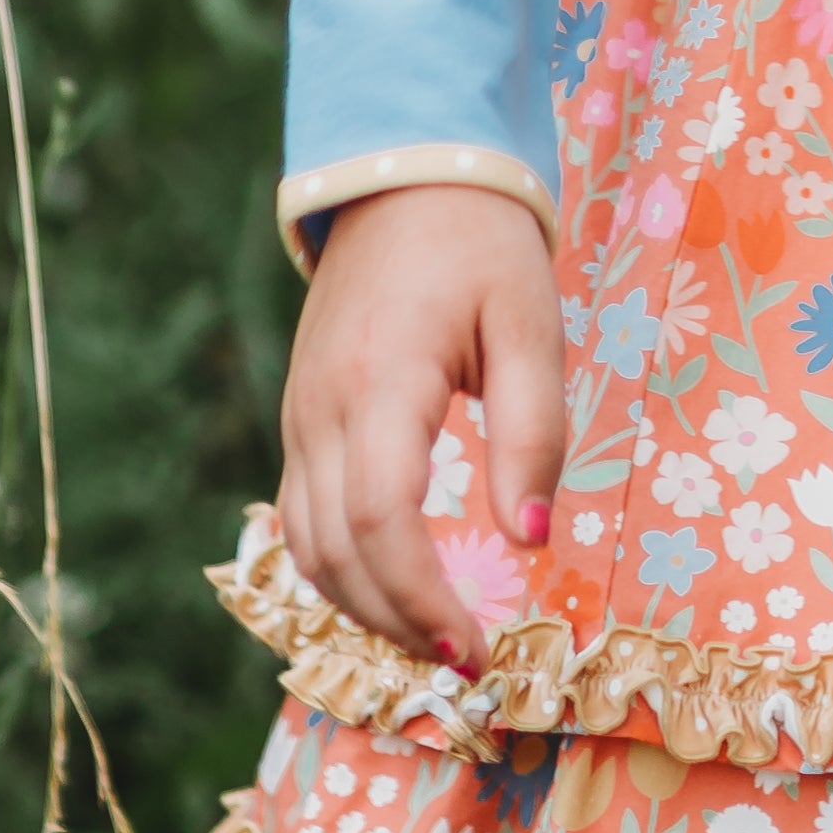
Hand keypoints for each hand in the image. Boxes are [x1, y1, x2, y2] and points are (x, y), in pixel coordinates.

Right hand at [278, 182, 565, 669]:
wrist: (403, 171)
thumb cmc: (481, 241)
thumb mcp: (530, 321)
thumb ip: (533, 432)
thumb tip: (530, 541)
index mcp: (381, 378)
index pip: (379, 520)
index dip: (420, 598)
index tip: (474, 647)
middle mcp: (321, 405)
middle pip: (334, 550)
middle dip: (395, 622)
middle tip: (465, 661)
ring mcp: (299, 410)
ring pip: (304, 543)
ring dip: (363, 606)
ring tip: (433, 635)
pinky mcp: (300, 413)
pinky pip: (301, 513)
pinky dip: (340, 567)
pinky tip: (393, 586)